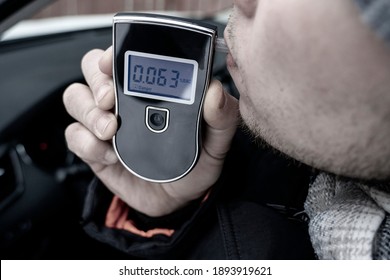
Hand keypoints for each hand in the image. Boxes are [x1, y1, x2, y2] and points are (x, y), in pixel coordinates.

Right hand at [63, 47, 238, 216]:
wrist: (178, 200)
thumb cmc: (195, 165)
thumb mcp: (216, 144)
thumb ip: (222, 119)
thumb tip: (216, 92)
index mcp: (151, 90)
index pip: (125, 58)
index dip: (113, 54)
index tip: (113, 61)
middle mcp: (124, 101)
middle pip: (91, 71)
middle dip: (97, 81)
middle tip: (110, 100)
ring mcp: (105, 123)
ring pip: (75, 98)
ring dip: (88, 111)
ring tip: (111, 131)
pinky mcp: (93, 148)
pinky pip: (74, 135)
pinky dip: (86, 143)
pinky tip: (110, 155)